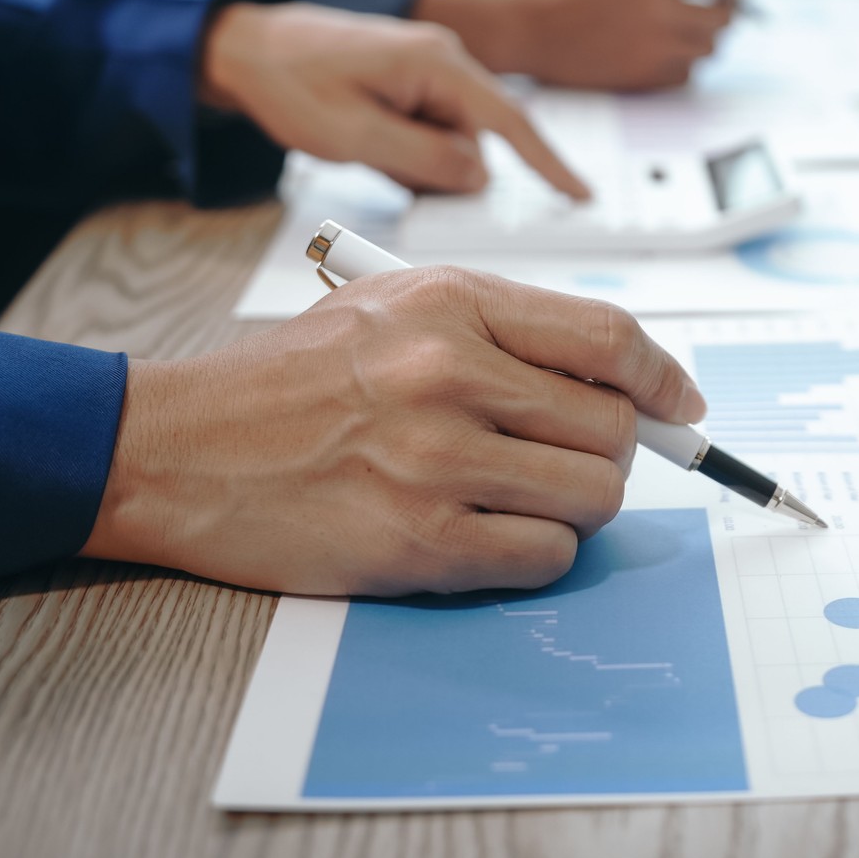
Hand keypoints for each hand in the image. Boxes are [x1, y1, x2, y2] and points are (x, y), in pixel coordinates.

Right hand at [82, 268, 707, 594]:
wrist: (178, 447)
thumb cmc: (292, 377)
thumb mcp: (397, 305)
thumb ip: (508, 331)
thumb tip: (629, 382)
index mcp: (451, 302)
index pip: (608, 336)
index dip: (662, 375)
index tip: (680, 403)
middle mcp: (449, 373)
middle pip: (612, 424)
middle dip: (611, 449)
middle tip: (569, 456)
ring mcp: (434, 461)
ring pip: (592, 494)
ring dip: (577, 504)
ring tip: (522, 492)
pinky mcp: (417, 541)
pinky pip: (545, 555)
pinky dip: (538, 550)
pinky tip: (493, 532)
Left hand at [202, 2, 587, 196]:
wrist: (244, 45)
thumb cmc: (290, 80)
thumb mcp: (354, 135)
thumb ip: (424, 160)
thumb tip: (479, 177)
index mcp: (438, 63)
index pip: (510, 120)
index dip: (548, 163)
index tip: (580, 196)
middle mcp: (443, 60)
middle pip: (473, 140)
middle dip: (438, 168)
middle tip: (380, 164)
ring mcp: (427, 70)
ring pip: (449, 141)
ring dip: (413, 160)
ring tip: (359, 144)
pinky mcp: (411, 82)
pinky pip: (427, 132)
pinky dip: (403, 149)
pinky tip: (366, 138)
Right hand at [424, 0, 745, 90]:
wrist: (527, 26)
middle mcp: (660, 7)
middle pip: (726, 14)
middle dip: (729, 9)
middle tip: (726, 7)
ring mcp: (654, 46)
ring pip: (710, 47)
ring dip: (706, 38)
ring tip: (696, 30)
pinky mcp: (643, 76)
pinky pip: (686, 74)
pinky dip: (685, 63)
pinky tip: (672, 53)